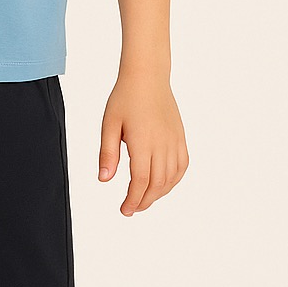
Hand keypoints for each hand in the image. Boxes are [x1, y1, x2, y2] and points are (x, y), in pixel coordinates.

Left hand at [98, 68, 188, 215]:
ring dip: (159, 193)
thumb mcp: (109, 124)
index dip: (133, 199)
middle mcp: (162, 144)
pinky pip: (182, 165)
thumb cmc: (126, 97)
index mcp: (143, 142)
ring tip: (144, 199)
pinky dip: (174, 180)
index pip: (140, 181)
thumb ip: (107, 153)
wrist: (147, 77)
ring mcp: (174, 141)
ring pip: (171, 177)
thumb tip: (105, 179)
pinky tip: (163, 184)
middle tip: (132, 208)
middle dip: (144, 200)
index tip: (125, 210)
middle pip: (157, 183)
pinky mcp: (180, 137)